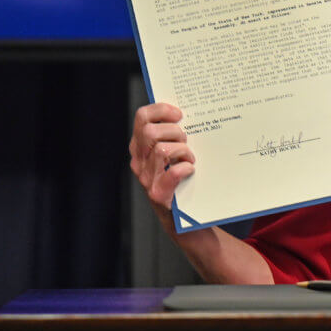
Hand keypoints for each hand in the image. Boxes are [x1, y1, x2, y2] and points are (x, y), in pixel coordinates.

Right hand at [129, 102, 195, 216]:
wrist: (182, 220)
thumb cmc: (181, 181)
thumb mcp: (172, 154)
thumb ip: (172, 136)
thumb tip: (188, 114)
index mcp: (140, 147)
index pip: (142, 117)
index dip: (161, 110)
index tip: (179, 114)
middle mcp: (139, 162)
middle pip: (150, 131)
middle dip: (174, 131)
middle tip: (186, 141)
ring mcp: (146, 179)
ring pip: (161, 149)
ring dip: (182, 150)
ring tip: (190, 158)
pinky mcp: (158, 195)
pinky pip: (172, 173)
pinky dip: (185, 168)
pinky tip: (191, 170)